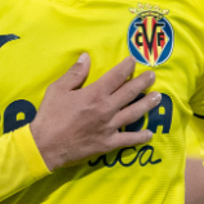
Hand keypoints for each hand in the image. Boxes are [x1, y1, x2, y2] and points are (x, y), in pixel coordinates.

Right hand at [30, 54, 160, 170]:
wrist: (45, 146)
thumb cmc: (50, 116)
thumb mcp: (58, 89)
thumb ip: (75, 73)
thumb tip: (86, 57)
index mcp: (94, 94)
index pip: (116, 76)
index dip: (127, 67)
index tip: (134, 61)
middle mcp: (106, 109)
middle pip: (130, 92)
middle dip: (143, 82)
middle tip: (153, 75)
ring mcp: (109, 127)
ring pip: (134, 113)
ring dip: (147, 104)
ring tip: (158, 97)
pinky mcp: (108, 143)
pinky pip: (128, 140)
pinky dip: (140, 137)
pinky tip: (149, 134)